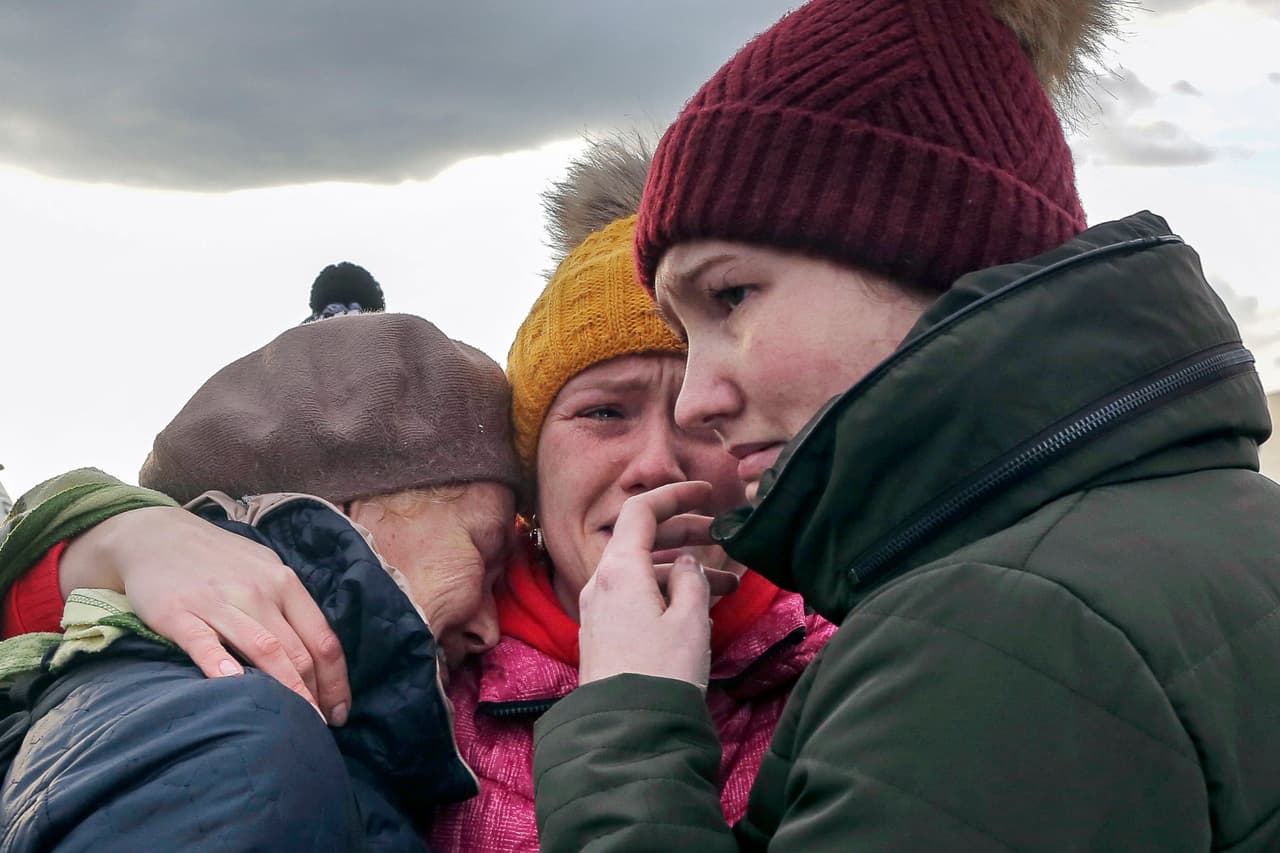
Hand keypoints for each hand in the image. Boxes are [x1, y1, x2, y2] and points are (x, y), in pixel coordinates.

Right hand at [60, 506, 350, 724]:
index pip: (322, 638)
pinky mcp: (179, 612)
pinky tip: (235, 688)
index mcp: (284, 583)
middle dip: (315, 694)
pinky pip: (204, 642)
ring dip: (285, 689)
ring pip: (264, 649)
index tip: (340, 711)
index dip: (335, 680)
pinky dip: (221, 665)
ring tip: (296, 723)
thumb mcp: (264, 570)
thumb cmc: (218, 560)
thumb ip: (289, 606)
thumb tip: (319, 654)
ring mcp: (219, 601)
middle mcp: (259, 591)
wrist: (154, 535)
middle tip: (320, 729)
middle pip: (298, 651)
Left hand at [578, 481, 717, 691]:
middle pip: (643, 540)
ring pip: (643, 572)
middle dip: (685, 533)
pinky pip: (636, 597)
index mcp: (619, 570)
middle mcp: (601, 583)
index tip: (706, 492)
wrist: (627, 731)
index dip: (674, 495)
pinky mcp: (603, 634)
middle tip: (722, 535)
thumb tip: (687, 564)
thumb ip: (693, 580)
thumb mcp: (691, 621)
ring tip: (730, 584)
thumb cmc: (662, 673)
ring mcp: (599, 609)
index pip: (642, 511)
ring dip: (683, 570)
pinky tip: (700, 609)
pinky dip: (666, 591)